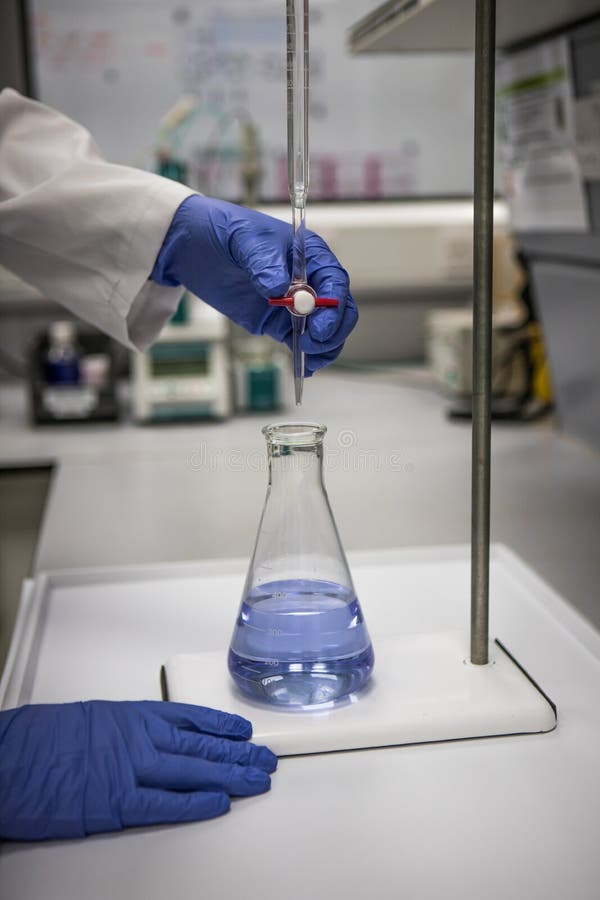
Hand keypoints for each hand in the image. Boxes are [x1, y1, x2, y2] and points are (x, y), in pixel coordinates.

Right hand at [0, 700, 276, 840]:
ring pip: (194, 770)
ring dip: (230, 775)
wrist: (8, 758)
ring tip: (257, 778)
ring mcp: (131, 769)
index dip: (221, 725)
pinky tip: (221, 802)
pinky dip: (195, 802)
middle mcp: (139, 738)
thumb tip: (148, 740)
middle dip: (237, 753)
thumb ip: (125, 729)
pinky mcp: (117, 802)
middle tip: (265, 758)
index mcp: (132, 716)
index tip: (244, 731)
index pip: (190, 718)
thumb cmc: (40, 739)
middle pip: (201, 745)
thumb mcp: (91, 719)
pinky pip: (165, 803)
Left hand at [151, 195, 357, 375]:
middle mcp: (309, 280)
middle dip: (333, 329)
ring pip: (325, 330)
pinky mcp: (278, 322)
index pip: (335, 281)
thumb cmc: (227, 231)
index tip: (320, 324)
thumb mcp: (244, 239)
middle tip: (313, 341)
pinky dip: (306, 356)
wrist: (196, 246)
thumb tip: (278, 288)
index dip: (334, 305)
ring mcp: (294, 304)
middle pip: (339, 309)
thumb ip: (263, 262)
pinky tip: (305, 367)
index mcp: (309, 255)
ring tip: (308, 356)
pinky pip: (300, 341)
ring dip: (324, 346)